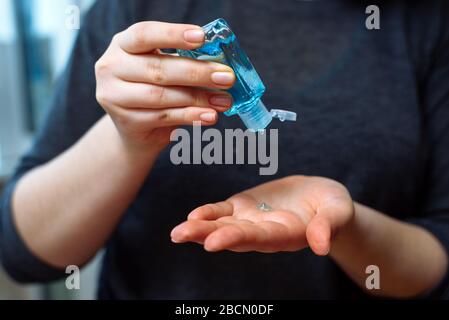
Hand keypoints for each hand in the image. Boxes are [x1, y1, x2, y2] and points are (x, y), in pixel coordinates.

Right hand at [95, 21, 234, 150]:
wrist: (135, 129)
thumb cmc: (154, 90)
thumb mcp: (162, 68)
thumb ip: (183, 61)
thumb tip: (221, 64)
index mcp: (122, 45)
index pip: (144, 34)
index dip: (173, 34)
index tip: (202, 37)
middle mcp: (111, 67)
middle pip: (158, 68)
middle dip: (197, 72)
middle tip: (227, 77)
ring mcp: (114, 96)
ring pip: (161, 96)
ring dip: (198, 98)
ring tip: (224, 100)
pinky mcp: (126, 121)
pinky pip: (164, 117)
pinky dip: (191, 116)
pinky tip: (210, 115)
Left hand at [171, 176, 353, 254]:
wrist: (320, 197)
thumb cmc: (333, 205)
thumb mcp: (337, 211)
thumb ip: (329, 226)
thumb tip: (322, 246)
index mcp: (287, 235)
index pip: (259, 238)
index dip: (236, 238)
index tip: (213, 242)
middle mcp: (264, 232)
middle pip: (234, 235)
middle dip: (207, 235)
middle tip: (180, 235)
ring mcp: (252, 219)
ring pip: (223, 224)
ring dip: (200, 228)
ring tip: (176, 232)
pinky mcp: (245, 206)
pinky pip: (224, 210)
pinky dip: (209, 213)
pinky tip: (193, 215)